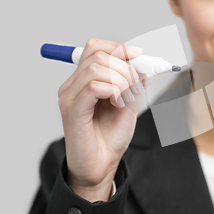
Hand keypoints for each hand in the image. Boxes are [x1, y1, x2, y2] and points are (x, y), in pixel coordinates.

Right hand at [58, 38, 147, 201]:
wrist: (101, 166)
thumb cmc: (111, 137)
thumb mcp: (129, 102)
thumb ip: (134, 82)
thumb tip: (145, 63)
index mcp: (83, 80)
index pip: (95, 47)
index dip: (119, 48)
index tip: (139, 56)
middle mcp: (72, 85)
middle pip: (97, 54)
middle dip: (125, 67)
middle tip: (136, 87)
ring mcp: (69, 97)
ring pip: (97, 68)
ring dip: (122, 81)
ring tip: (127, 99)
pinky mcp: (72, 110)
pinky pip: (93, 86)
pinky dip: (114, 91)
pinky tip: (118, 104)